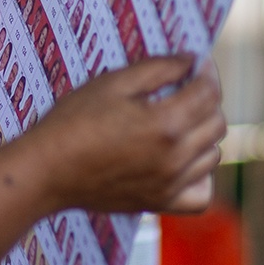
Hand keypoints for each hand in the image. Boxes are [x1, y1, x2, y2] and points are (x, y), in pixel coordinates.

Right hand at [28, 55, 224, 213]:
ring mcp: (169, 185)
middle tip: (187, 87)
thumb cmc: (73, 121)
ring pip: (213, 156)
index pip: (208, 93)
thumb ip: (158, 68)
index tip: (197, 63)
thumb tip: (191, 61)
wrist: (46, 171)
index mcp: (165, 124)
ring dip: (205, 133)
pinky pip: (201, 195)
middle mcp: (174, 158)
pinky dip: (202, 176)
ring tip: (181, 120)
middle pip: (217, 123)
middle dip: (208, 99)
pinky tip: (185, 161)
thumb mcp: (113, 83)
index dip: (206, 72)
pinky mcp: (159, 203)